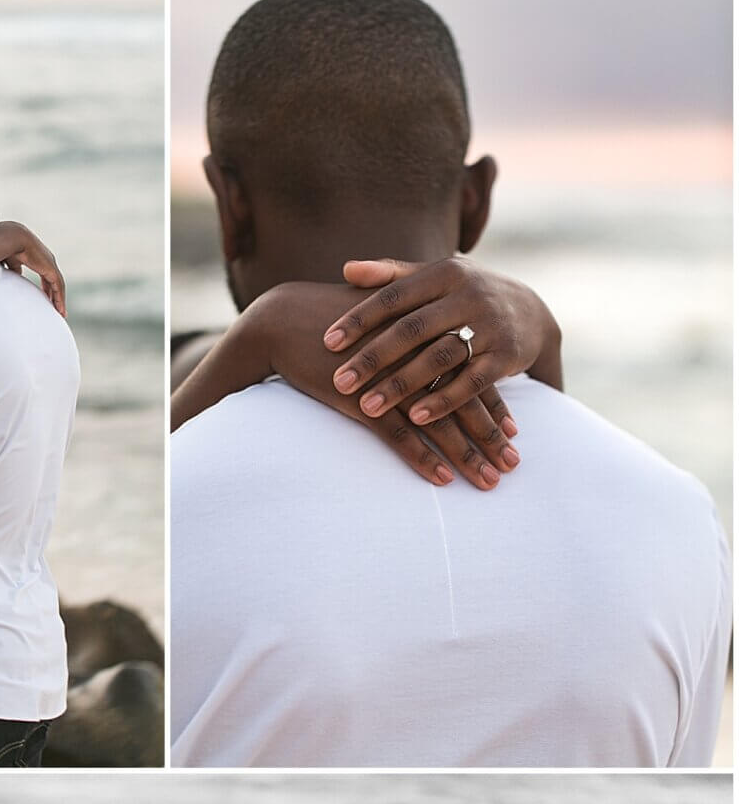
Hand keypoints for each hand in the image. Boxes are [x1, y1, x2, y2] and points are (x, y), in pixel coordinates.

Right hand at [0, 221, 65, 316]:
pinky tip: (60, 310)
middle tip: (57, 308)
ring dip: (60, 300)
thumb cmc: (9, 247)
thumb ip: (15, 271)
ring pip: (59, 286)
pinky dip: (60, 299)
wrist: (13, 238)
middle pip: (54, 282)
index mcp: (39, 258)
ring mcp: (51, 264)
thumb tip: (14, 278)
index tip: (47, 298)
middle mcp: (47, 260)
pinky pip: (58, 287)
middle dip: (55, 295)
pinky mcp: (51, 269)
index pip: (46, 276)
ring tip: (61, 313)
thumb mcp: (12, 262)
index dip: (47, 288)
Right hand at [249, 282, 517, 491]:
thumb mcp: (381, 323)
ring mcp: (392, 379)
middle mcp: (416, 356)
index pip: (471, 375)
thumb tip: (434, 354)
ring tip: (489, 482)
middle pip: (465, 400)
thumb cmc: (335, 325)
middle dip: (491, 436)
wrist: (288, 321)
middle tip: (514, 464)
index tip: (515, 431)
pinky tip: (442, 479)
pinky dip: (423, 457)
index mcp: (424, 336)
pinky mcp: (365, 399)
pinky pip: (401, 434)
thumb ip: (412, 338)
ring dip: (467, 455)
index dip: (493, 404)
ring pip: (441, 422)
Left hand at [323, 256, 561, 430]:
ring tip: (367, 407)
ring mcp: (489, 325)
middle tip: (339, 382)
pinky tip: (414, 418)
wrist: (532, 312)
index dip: (360, 318)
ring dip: (401, 384)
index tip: (328, 342)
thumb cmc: (465, 296)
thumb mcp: (436, 278)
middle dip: (373, 357)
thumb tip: (346, 269)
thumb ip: (392, 275)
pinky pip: (470, 383)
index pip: (394, 295)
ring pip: (439, 357)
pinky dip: (442, 400)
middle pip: (412, 329)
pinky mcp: (505, 356)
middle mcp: (467, 295)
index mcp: (444, 273)